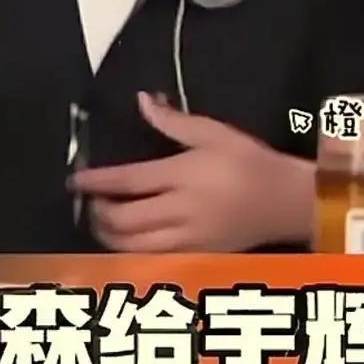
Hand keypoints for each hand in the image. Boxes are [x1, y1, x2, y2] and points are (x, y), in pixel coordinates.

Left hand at [70, 93, 313, 251]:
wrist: (287, 202)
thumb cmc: (250, 162)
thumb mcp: (215, 133)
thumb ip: (174, 121)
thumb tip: (142, 100)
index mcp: (184, 176)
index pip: (128, 181)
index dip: (97, 182)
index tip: (76, 180)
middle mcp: (182, 212)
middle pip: (124, 220)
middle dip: (98, 213)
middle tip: (91, 202)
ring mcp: (189, 240)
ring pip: (134, 248)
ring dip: (109, 237)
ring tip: (102, 223)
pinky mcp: (197, 258)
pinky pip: (153, 263)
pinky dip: (131, 254)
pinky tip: (125, 243)